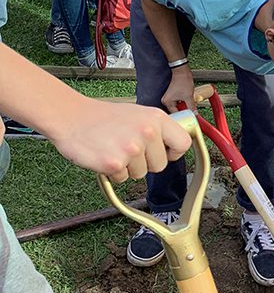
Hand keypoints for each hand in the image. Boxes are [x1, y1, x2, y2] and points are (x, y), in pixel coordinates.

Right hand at [49, 98, 191, 182]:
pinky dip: (113, 172)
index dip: (174, 152)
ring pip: (141, 173)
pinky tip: (104, 155)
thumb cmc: (104, 117)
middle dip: (146, 162)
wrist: (71, 117)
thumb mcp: (139, 114)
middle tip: (128, 148)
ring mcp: (131, 149)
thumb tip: (176, 144)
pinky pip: (122, 178)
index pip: (183, 143)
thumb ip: (158, 128)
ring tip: (114, 148)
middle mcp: (148, 132)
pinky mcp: (114, 164)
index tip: (165, 152)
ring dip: (128, 167)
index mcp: (157, 119)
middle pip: (160, 165)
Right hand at [161, 67, 194, 112]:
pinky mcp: (172, 96)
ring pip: (178, 107)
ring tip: (189, 104)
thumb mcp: (188, 96)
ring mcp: (169, 98)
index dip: (183, 115)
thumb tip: (194, 113)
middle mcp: (166, 101)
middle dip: (184, 111)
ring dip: (184, 107)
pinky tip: (187, 101)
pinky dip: (183, 103)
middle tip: (191, 111)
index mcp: (167, 102)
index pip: (175, 114)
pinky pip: (178, 103)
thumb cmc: (183, 81)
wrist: (182, 72)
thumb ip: (191, 106)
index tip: (189, 117)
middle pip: (176, 111)